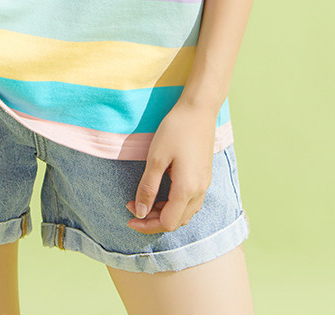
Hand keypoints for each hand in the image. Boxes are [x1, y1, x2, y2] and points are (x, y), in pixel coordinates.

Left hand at [126, 100, 217, 233]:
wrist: (198, 110)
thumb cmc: (175, 130)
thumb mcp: (156, 159)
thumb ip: (148, 188)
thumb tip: (141, 212)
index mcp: (187, 189)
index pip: (167, 223)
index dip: (147, 224)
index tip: (129, 217)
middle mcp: (200, 191)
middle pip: (177, 222)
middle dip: (153, 220)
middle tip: (133, 208)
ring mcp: (204, 184)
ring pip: (185, 213)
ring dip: (164, 213)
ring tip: (145, 201)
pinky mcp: (204, 176)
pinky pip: (190, 202)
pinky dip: (174, 205)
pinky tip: (161, 194)